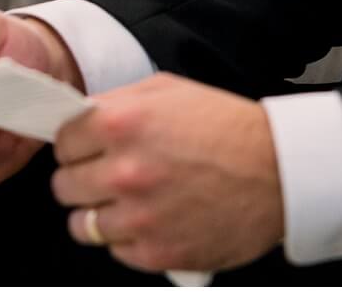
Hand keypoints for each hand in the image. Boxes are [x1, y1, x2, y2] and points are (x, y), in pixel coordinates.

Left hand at [50, 74, 283, 274]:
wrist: (280, 170)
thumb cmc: (227, 127)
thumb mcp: (166, 91)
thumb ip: (116, 104)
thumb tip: (79, 120)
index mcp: (120, 124)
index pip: (61, 143)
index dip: (75, 146)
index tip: (87, 151)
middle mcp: (124, 171)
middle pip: (64, 186)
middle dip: (81, 180)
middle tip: (106, 177)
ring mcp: (140, 217)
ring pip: (82, 225)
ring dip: (98, 214)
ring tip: (124, 204)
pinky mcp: (159, 252)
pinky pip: (116, 251)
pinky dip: (128, 240)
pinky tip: (149, 222)